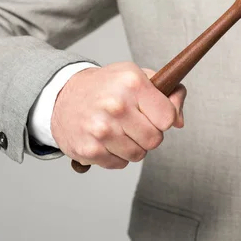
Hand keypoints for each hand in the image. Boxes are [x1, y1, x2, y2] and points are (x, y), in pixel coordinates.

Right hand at [51, 62, 186, 168]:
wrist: (61, 95)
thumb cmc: (106, 86)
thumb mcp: (137, 76)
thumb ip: (166, 95)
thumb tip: (179, 121)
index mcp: (132, 83)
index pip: (168, 117)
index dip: (165, 118)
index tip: (155, 114)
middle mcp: (116, 106)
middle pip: (155, 139)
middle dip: (149, 133)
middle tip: (135, 123)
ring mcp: (101, 129)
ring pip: (138, 154)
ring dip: (133, 146)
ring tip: (120, 130)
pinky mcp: (89, 150)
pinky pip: (120, 164)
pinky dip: (116, 155)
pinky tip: (106, 139)